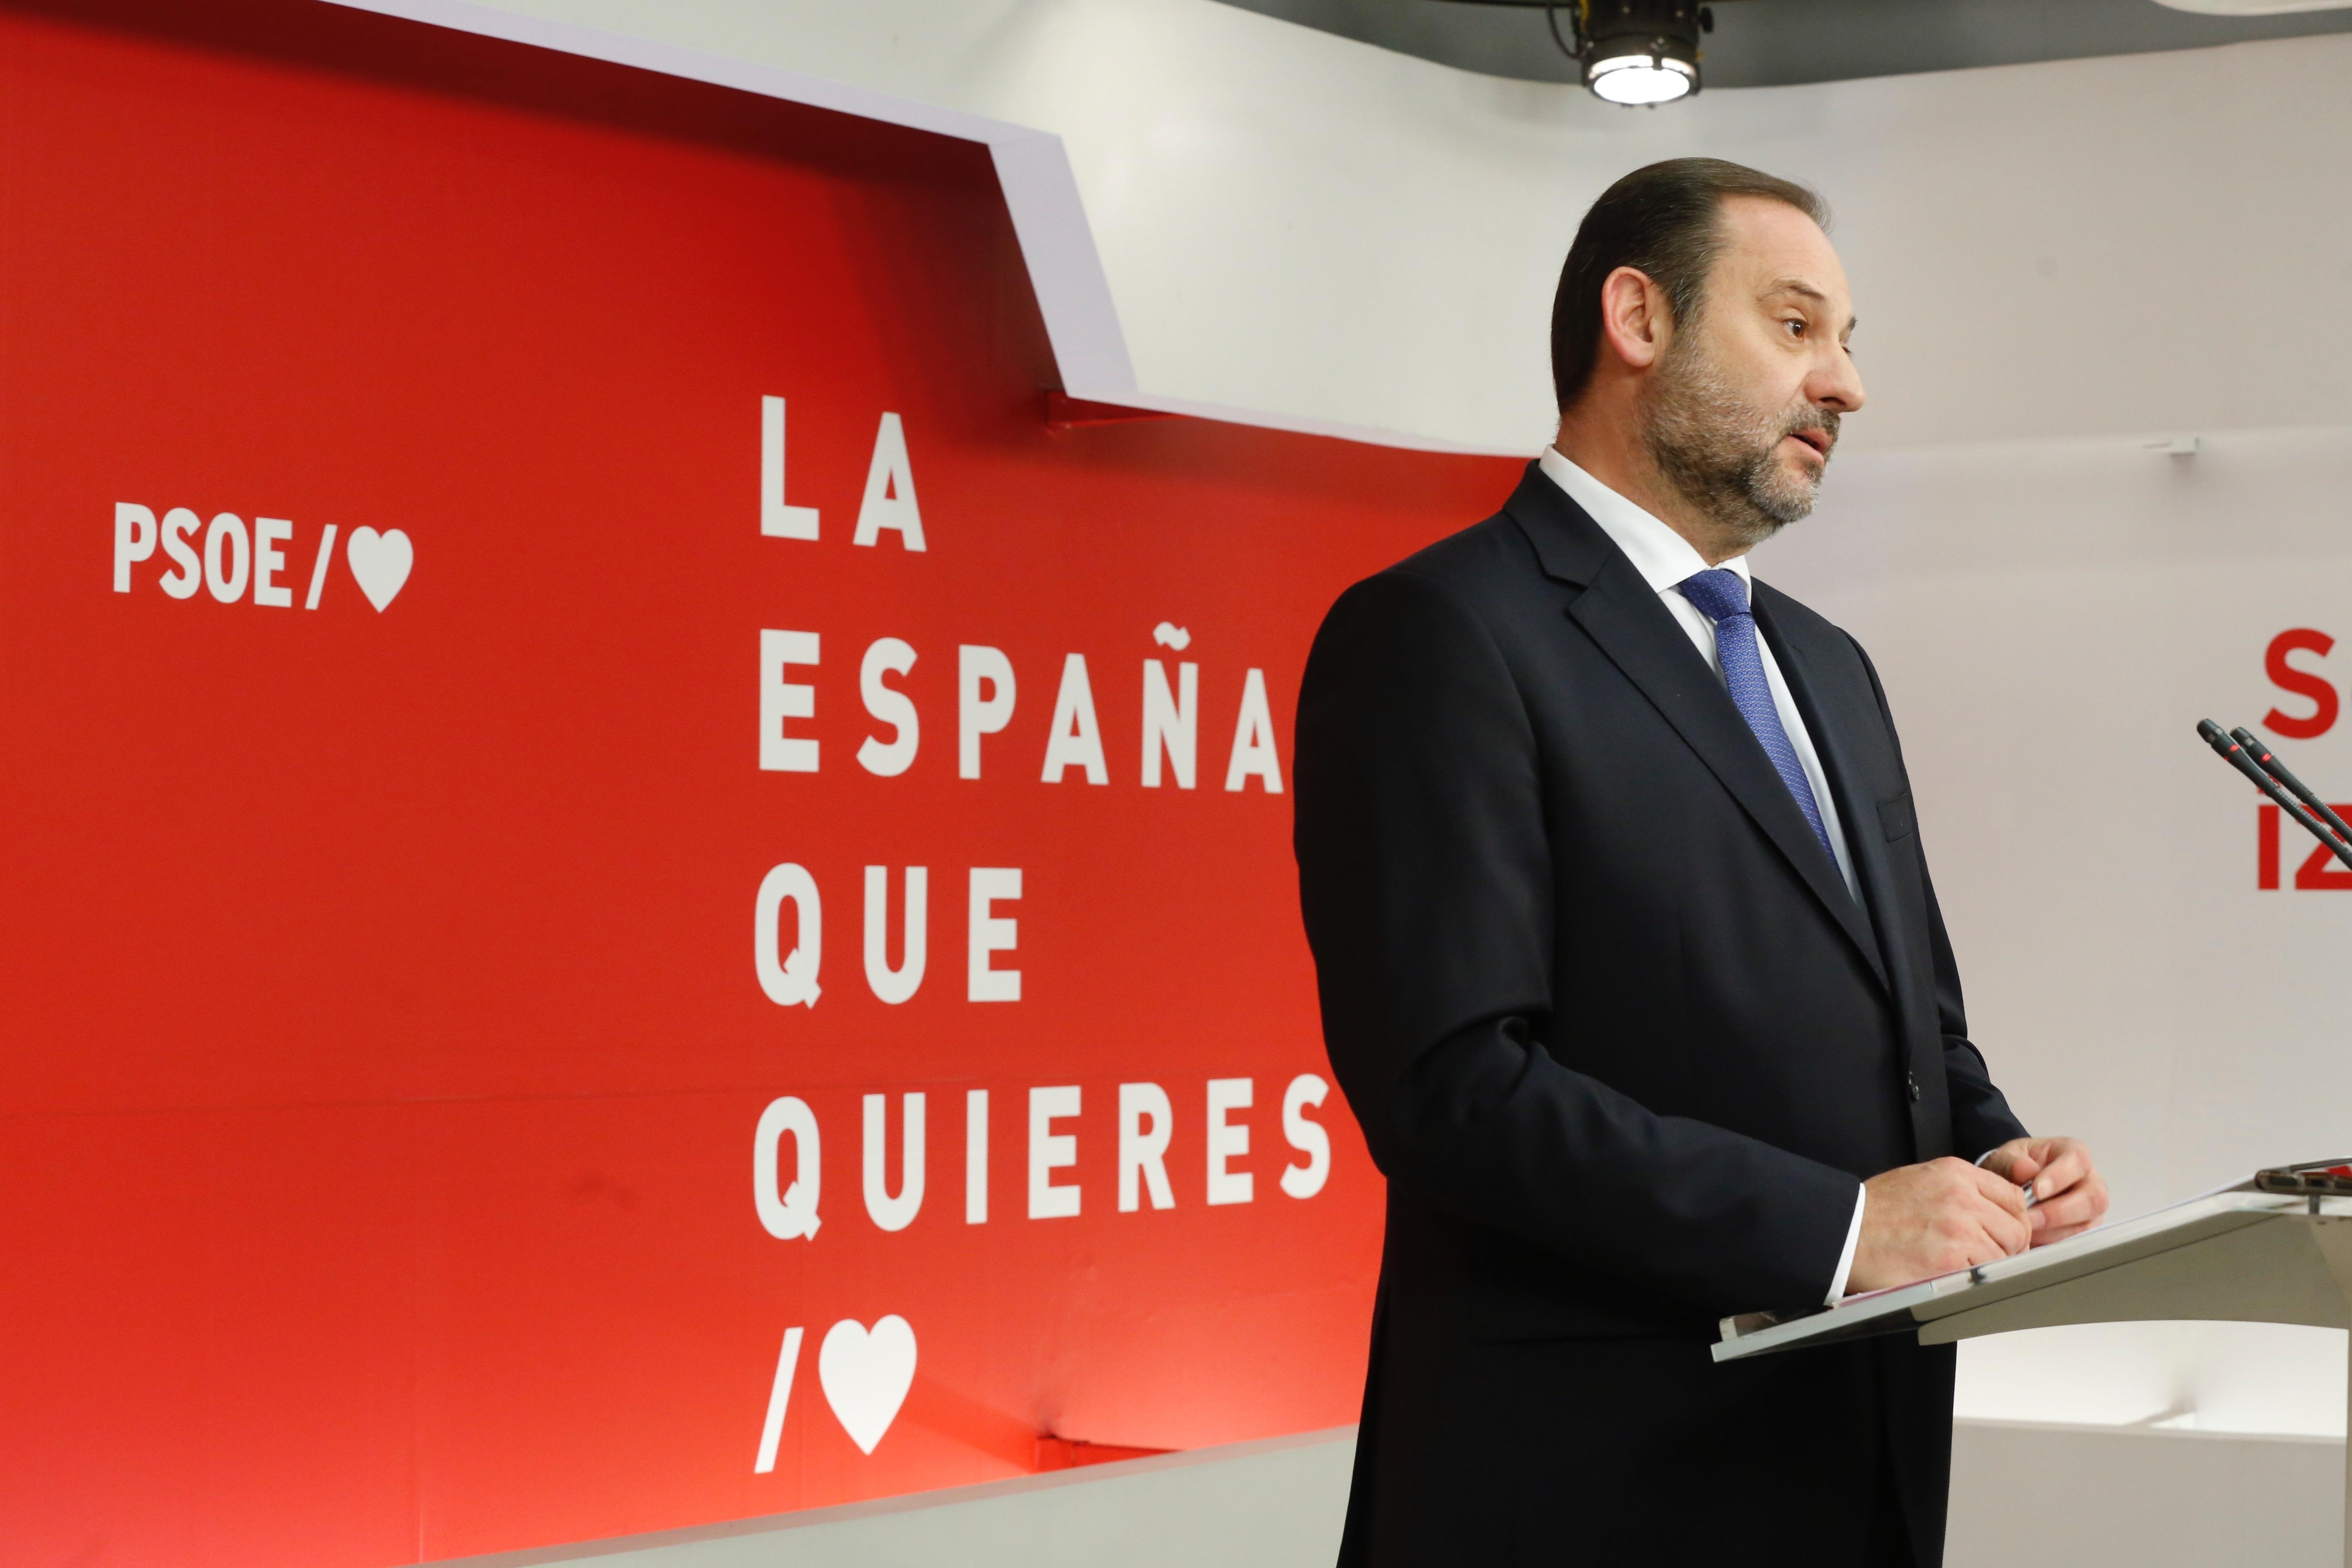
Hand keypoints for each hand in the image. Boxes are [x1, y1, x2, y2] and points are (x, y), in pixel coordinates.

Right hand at [1846, 1157, 2031, 1293]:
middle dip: (2007, 1245)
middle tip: (1985, 1254)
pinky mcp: (1950, 1261)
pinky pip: (1984, 1274)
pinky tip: (1948, 1271)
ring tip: (1959, 1262)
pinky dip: (1972, 1277)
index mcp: (1956, 1173)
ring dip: (1988, 1263)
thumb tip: (1993, 1211)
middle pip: (2016, 1227)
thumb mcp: (1922, 1179)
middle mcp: (1962, 1197)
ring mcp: (1958, 1229)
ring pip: (2004, 1253)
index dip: (2013, 1219)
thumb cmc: (1876, 1210)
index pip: (2013, 1196)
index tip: (2004, 1232)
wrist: (1844, 1232)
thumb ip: (1961, 1189)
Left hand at [1978, 1136, 2108, 1245]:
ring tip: (2027, 1230)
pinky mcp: (2084, 1229)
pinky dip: (2054, 1243)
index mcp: (2072, 1153)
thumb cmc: (2013, 1168)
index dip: (2060, 1176)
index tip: (2037, 1190)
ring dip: (2054, 1231)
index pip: (2078, 1160)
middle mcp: (2089, 1180)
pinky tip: (2034, 1240)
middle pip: (2093, 1198)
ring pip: (2087, 1224)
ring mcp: (2090, 1207)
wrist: (2011, 1185)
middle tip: (2030, 1218)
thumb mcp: (2005, 1158)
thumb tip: (2026, 1170)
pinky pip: (2077, 1241)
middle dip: (2059, 1212)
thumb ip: (2011, 1162)